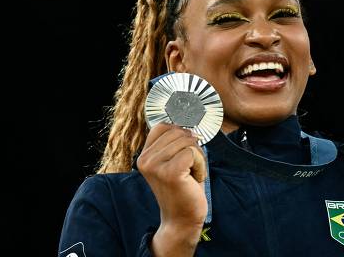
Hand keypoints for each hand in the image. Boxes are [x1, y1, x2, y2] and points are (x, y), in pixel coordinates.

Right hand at [137, 123, 206, 255]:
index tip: (185, 152)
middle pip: (178, 132)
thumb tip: (187, 122)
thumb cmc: (182, 189)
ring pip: (188, 142)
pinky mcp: (169, 172)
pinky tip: (193, 179)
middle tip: (188, 169)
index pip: (163, 126)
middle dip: (192, 148)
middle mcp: (145, 159)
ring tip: (189, 175)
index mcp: (144, 155)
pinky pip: (193, 153)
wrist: (181, 220)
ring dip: (197, 158)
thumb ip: (174, 142)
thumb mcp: (173, 162)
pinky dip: (199, 165)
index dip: (180, 134)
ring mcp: (155, 166)